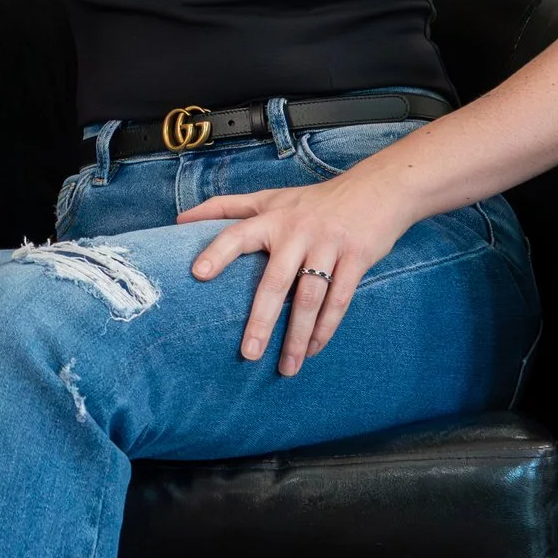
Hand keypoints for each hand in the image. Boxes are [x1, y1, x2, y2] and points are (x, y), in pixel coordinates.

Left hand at [180, 166, 412, 374]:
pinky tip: (314, 350)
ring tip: (286, 367)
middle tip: (248, 354)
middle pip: (276, 281)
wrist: (378, 190)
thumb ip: (225, 208)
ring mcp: (329, 246)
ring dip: (298, 337)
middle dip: (262, 320)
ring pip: (310, 298)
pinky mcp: (356, 258)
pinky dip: (326, 328)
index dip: (218, 252)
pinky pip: (339, 300)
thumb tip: (179, 220)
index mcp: (274, 218)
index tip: (198, 274)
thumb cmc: (314, 201)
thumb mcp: (270, 198)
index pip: (239, 233)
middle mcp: (298, 232)